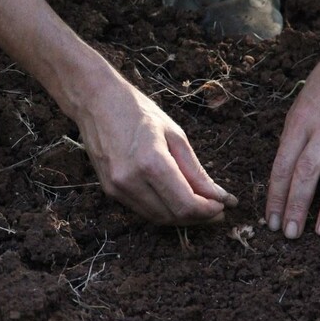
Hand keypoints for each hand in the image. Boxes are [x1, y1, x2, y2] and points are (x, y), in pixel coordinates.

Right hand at [74, 77, 236, 224]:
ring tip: (200, 205)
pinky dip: (163, 210)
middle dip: (199, 216)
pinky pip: (143, 210)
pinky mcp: (109, 191)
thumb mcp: (175, 135)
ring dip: (182, 216)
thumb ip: (196, 171)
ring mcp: (117, 188)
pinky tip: (176, 199)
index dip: (209, 211)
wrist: (96, 102)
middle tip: (217, 208)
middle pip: (173, 216)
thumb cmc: (138, 111)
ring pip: (158, 218)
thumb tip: (219, 197)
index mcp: (151, 162)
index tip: (223, 205)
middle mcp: (131, 181)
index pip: (186, 204)